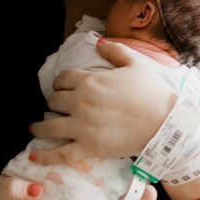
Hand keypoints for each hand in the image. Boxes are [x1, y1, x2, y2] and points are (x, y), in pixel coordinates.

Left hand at [29, 40, 175, 163]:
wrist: (165, 123)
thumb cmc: (152, 92)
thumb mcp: (136, 63)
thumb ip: (114, 50)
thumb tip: (98, 44)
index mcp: (89, 81)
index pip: (62, 79)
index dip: (61, 83)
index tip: (63, 87)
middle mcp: (80, 103)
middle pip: (54, 101)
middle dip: (54, 102)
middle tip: (58, 107)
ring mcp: (82, 127)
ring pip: (49, 127)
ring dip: (39, 127)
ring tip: (34, 129)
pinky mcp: (88, 148)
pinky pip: (60, 154)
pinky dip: (44, 156)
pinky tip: (33, 156)